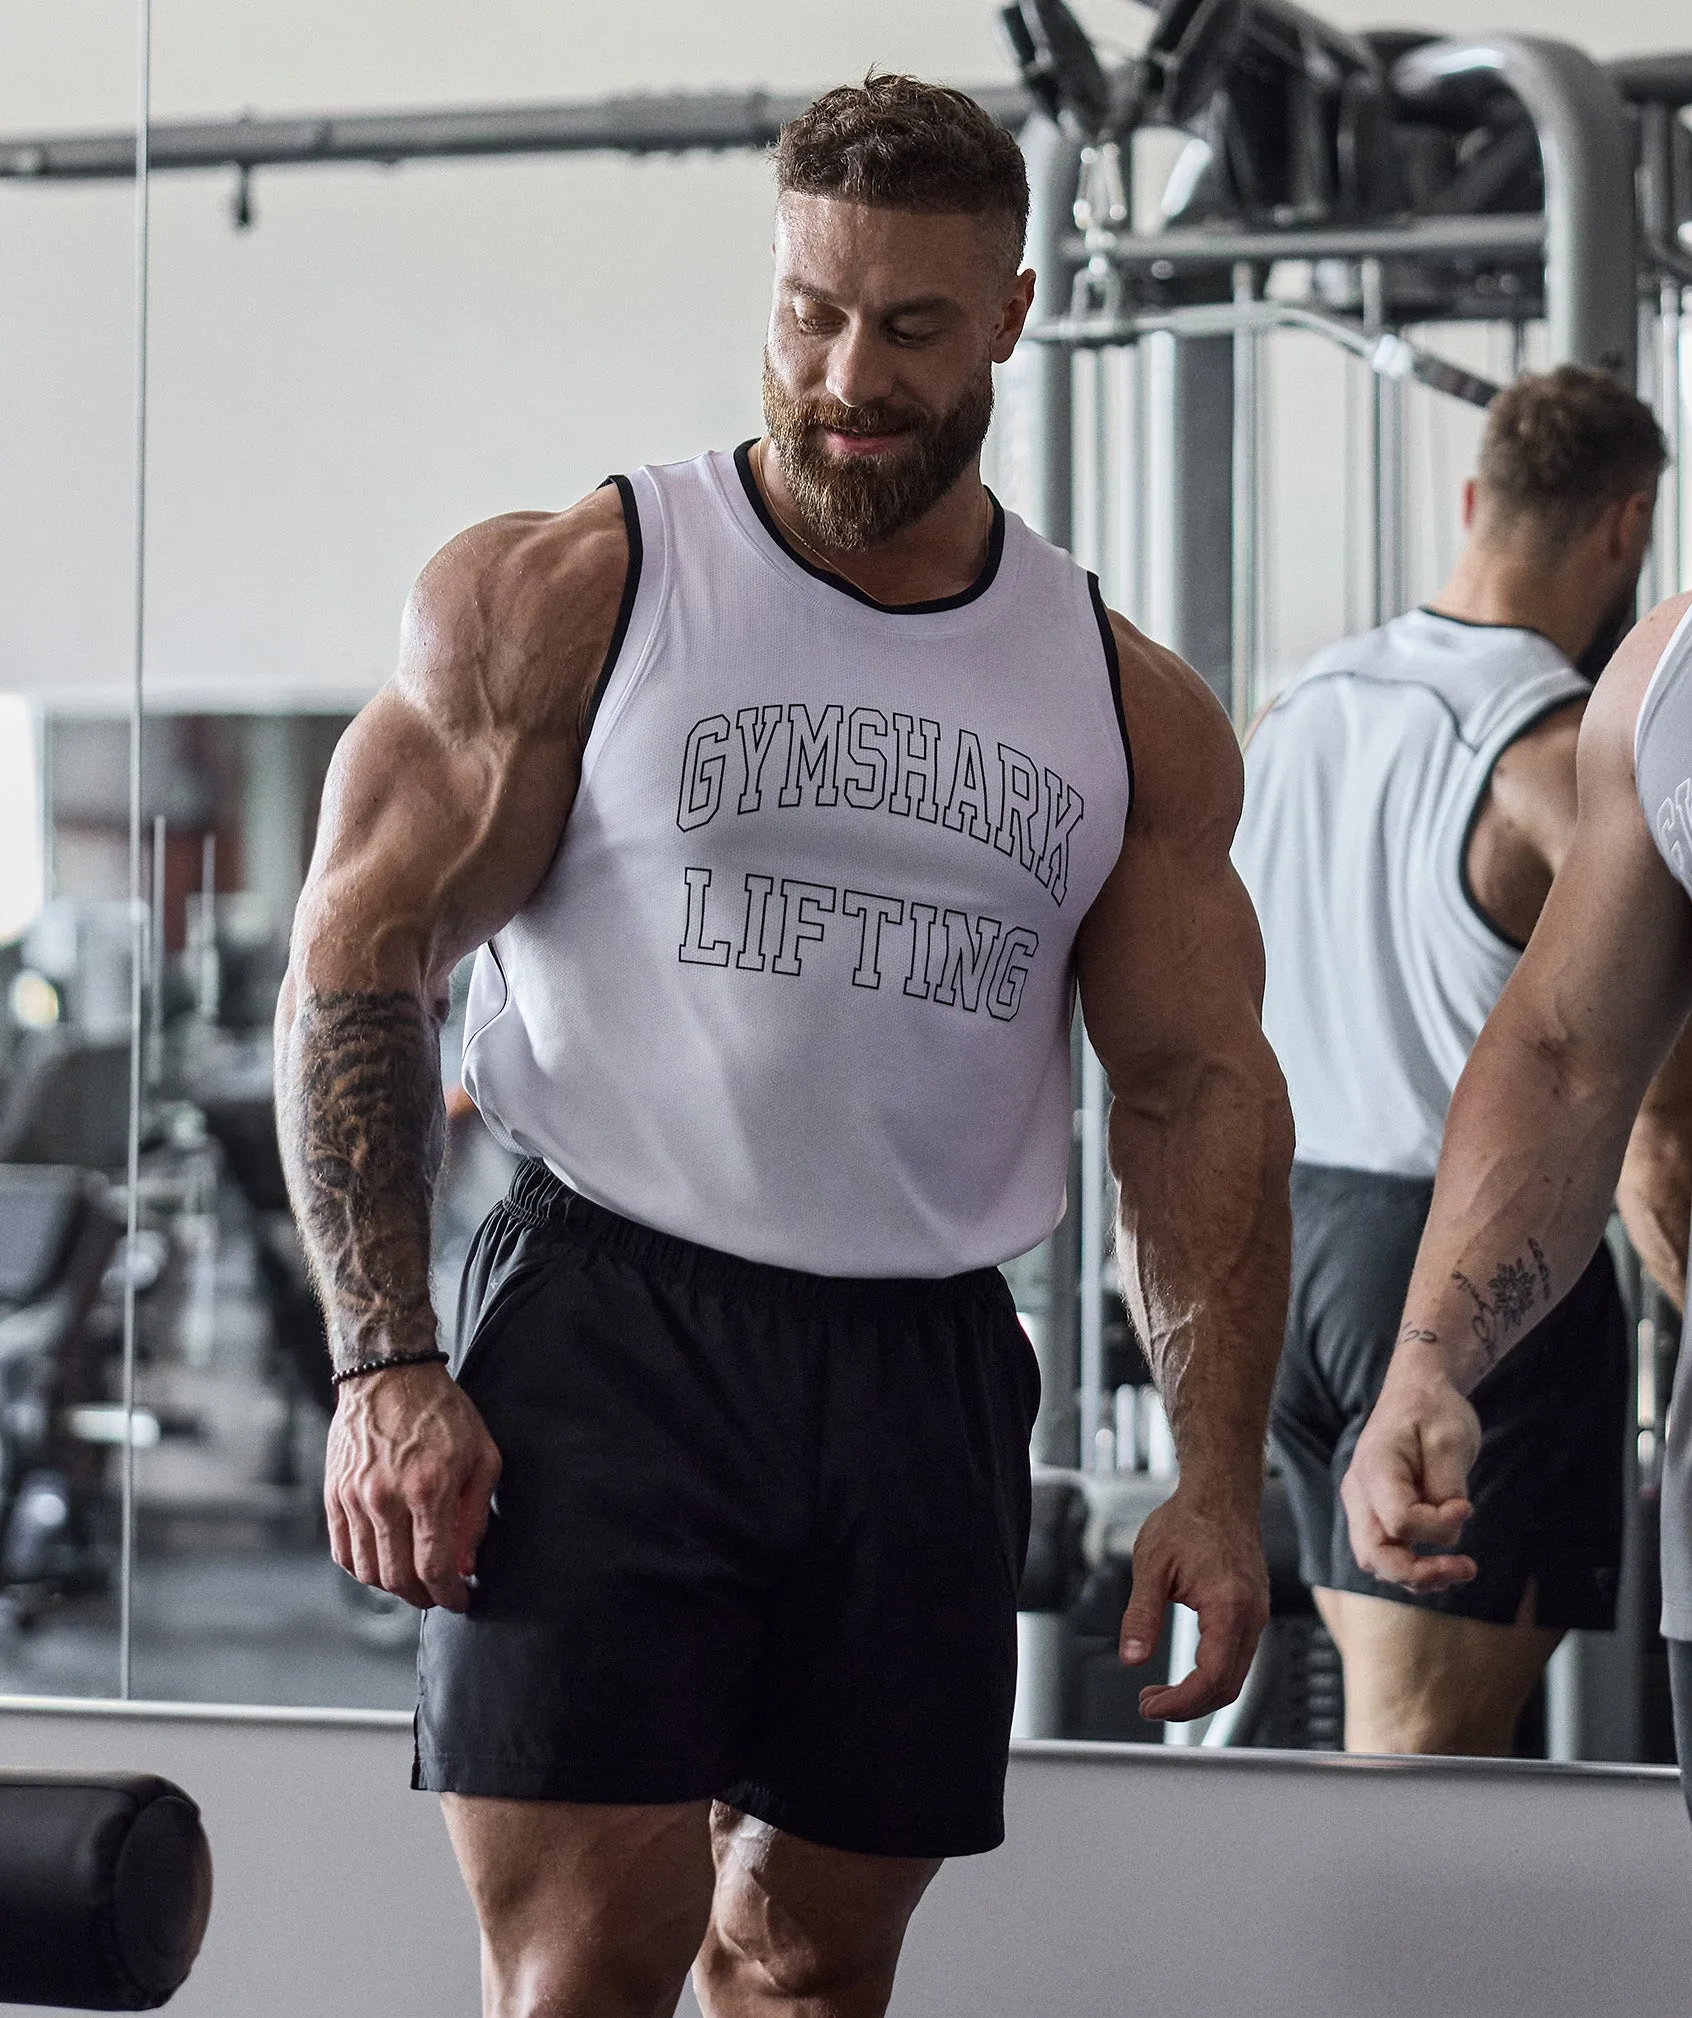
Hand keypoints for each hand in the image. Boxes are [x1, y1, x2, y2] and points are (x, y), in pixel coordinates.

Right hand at [326, 1360, 501, 1611]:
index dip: (450, 1595)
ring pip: (367, 1572)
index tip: (460, 1600)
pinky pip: (342, 1552)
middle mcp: (385, 1498)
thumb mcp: (481, 1456)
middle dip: (423, 1597)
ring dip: (392, 1586)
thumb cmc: (443, 1413)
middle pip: (397, 1578)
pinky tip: (384, 1560)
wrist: (389, 1373)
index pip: (434, 1567)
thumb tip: (466, 1564)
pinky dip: (363, 1568)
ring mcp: (353, 1498)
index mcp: (428, 1488)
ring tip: (413, 1578)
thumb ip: (475, 1515)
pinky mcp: (333, 1494)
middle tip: (439, 1593)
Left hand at [1119, 1485, 1269, 1722]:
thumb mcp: (1151, 1566)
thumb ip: (1141, 1616)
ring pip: (1235, 1676)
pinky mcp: (1253, 1611)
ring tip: (1160, 1693)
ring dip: (1199, 1693)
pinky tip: (1186, 1672)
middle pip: (1228, 1687)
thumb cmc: (1189, 1520)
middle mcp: (1251, 1616)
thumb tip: (1131, 1658)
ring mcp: (1256, 1615)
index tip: (1149, 1706)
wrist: (1220, 1493)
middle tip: (1149, 1705)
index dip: (1180, 1703)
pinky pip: (1238, 1657)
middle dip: (1187, 1706)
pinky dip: (1212, 1674)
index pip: (1211, 1678)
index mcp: (1228, 1608)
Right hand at [1340, 1344, 1479, 1591]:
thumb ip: (1448, 1488)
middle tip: (1466, 1567)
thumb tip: (1450, 1529)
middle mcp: (1359, 1490)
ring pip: (1376, 1560)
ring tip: (1460, 1569)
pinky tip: (1444, 1561)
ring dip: (1417, 1575)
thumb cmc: (1434, 1411)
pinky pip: (1385, 1551)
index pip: (1400, 1521)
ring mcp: (1362, 1503)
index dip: (1439, 1525)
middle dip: (1420, 1573)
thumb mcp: (1451, 1440)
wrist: (1416, 1391)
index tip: (1467, 1507)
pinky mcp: (1374, 1511)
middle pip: (1375, 1554)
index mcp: (1374, 1467)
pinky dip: (1413, 1564)